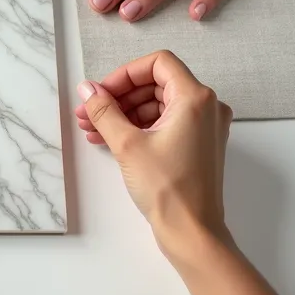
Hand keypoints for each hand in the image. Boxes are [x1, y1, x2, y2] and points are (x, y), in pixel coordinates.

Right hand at [73, 51, 231, 253]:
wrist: (191, 231)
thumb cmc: (168, 189)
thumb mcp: (127, 144)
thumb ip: (104, 111)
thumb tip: (87, 90)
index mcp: (196, 98)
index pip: (158, 63)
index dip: (125, 74)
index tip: (102, 91)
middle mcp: (207, 107)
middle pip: (156, 84)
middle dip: (120, 96)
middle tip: (90, 111)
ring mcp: (205, 127)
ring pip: (158, 105)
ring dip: (125, 113)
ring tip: (93, 129)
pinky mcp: (198, 144)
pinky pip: (166, 123)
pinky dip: (139, 127)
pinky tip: (110, 139)